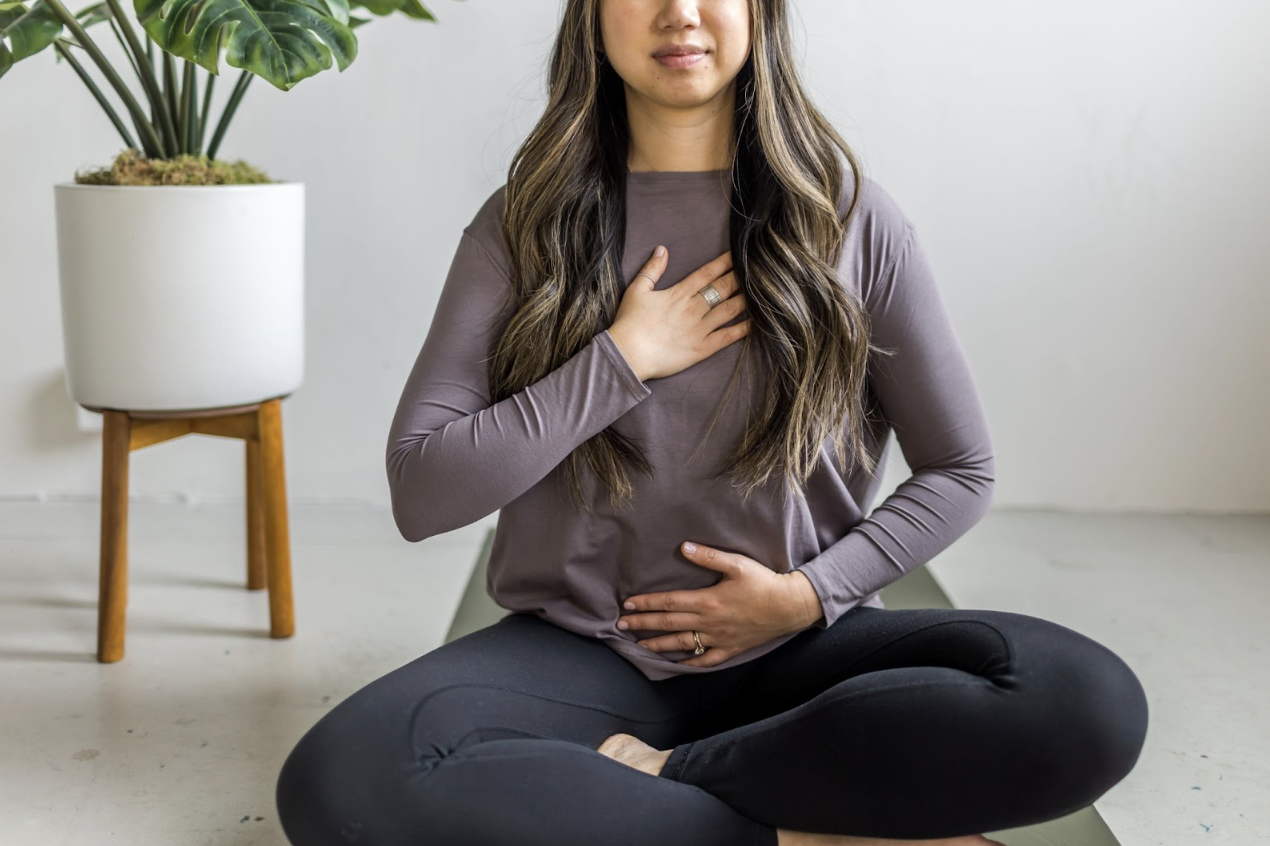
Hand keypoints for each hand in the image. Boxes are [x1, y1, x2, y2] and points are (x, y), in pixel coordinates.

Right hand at [607, 247, 751, 381]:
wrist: (628, 354)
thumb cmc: (629, 323)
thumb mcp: (637, 290)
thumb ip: (652, 269)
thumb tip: (662, 249)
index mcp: (679, 293)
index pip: (707, 273)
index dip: (725, 262)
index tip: (739, 254)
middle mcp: (693, 308)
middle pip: (724, 288)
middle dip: (741, 277)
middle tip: (757, 269)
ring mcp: (699, 329)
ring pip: (729, 310)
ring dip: (746, 299)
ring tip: (762, 291)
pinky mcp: (702, 349)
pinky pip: (727, 337)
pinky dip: (743, 328)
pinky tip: (756, 321)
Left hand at [616, 541, 821, 667]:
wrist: (789, 606)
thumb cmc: (763, 582)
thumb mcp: (736, 563)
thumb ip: (708, 557)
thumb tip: (683, 548)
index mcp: (707, 601)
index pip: (669, 602)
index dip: (646, 603)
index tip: (627, 605)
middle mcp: (709, 622)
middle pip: (669, 624)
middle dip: (643, 625)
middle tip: (621, 627)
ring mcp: (719, 638)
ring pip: (683, 644)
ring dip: (659, 645)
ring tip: (640, 647)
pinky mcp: (730, 648)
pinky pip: (706, 660)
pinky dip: (690, 664)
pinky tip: (677, 665)